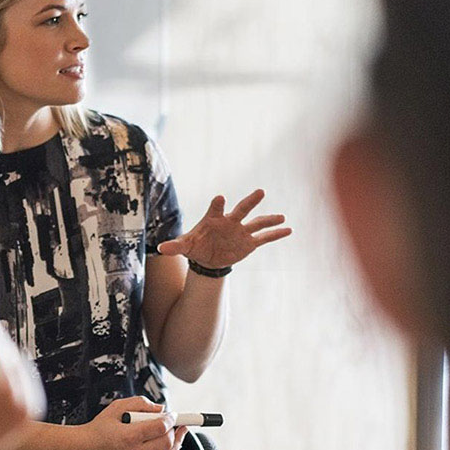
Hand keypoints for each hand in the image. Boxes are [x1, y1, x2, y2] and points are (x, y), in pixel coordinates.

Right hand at [79, 396, 184, 449]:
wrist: (84, 449)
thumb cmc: (99, 427)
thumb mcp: (116, 407)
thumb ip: (139, 403)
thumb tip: (161, 408)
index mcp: (129, 435)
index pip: (160, 427)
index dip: (170, 419)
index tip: (172, 414)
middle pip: (166, 442)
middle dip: (175, 430)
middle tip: (175, 422)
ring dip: (176, 444)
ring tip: (178, 434)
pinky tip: (169, 446)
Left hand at [157, 189, 291, 268]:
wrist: (207, 258)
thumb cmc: (196, 247)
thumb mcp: (184, 247)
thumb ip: (175, 246)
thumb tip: (160, 249)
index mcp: (213, 219)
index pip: (215, 208)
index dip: (217, 204)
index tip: (220, 198)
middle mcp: (230, 222)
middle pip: (242, 209)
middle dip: (250, 201)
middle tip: (260, 191)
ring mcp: (241, 231)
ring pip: (256, 222)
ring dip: (269, 219)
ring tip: (282, 216)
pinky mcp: (248, 243)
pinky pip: (264, 238)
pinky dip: (276, 234)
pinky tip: (289, 230)